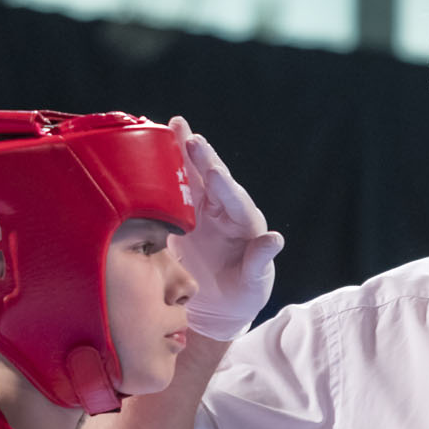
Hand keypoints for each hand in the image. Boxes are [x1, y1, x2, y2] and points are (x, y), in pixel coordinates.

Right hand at [168, 116, 283, 340]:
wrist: (219, 302)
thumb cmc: (243, 292)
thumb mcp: (255, 281)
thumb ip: (261, 261)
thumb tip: (275, 240)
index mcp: (245, 224)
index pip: (235, 202)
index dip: (225, 187)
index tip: (215, 172)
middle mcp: (225, 210)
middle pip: (213, 181)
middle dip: (203, 159)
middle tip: (190, 137)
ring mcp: (203, 209)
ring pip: (192, 177)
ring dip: (182, 152)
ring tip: (174, 125)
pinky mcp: (182, 213)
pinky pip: (173, 188)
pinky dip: (164, 168)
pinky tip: (152, 147)